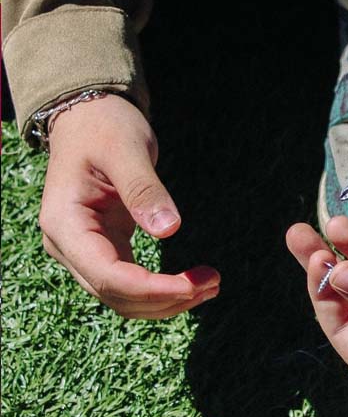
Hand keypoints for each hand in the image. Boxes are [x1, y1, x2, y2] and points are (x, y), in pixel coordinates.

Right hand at [40, 94, 218, 317]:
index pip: (108, 276)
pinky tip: (191, 283)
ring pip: (121, 295)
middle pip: (115, 293)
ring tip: (211, 285)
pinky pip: (128, 280)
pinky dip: (159, 287)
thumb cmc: (105, 127)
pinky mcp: (102, 245)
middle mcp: (67, 244)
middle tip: (213, 284)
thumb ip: (144, 190)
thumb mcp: (126, 150)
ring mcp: (82, 248)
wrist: (89, 117)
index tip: (193, 286)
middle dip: (164, 298)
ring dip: (165, 300)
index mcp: (65, 223)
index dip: (151, 288)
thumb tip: (169, 231)